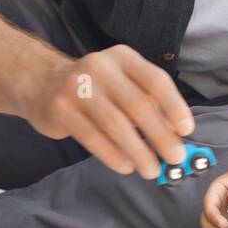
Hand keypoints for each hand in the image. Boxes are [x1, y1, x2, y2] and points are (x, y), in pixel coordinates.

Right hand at [21, 44, 194, 179]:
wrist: (40, 82)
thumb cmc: (95, 88)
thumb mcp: (122, 84)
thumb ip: (148, 104)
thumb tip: (176, 136)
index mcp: (122, 57)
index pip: (155, 80)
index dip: (174, 106)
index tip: (187, 130)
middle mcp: (100, 67)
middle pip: (138, 105)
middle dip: (160, 135)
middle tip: (175, 158)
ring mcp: (77, 87)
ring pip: (116, 125)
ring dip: (138, 151)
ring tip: (152, 170)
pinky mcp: (60, 109)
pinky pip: (93, 137)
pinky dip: (113, 155)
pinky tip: (126, 166)